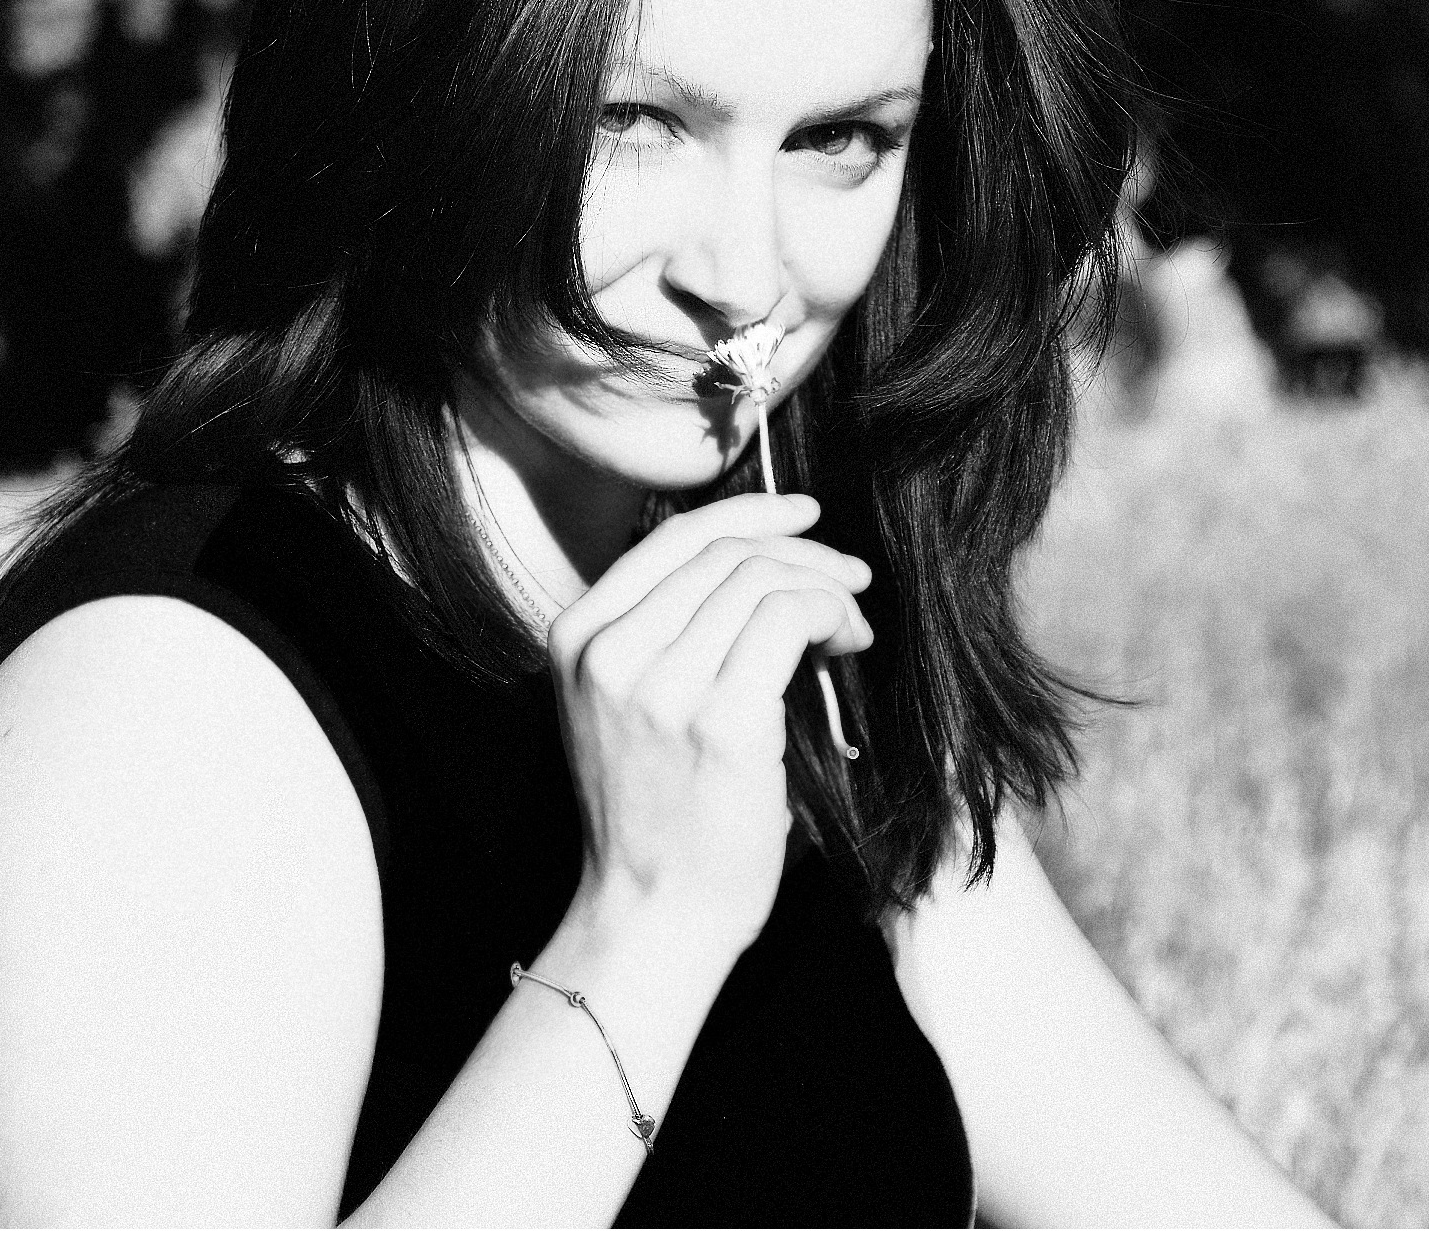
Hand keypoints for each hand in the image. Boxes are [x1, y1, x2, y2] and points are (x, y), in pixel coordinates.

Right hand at [546, 492, 871, 962]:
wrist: (651, 917)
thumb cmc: (655, 815)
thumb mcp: (624, 703)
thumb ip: (663, 629)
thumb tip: (755, 557)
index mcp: (576, 635)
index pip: (673, 538)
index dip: (751, 512)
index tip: (806, 515)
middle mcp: (608, 650)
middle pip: (725, 552)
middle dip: (803, 552)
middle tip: (851, 580)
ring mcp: (659, 685)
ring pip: (761, 579)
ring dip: (825, 588)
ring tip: (851, 625)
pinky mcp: (719, 722)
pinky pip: (788, 620)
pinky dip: (830, 616)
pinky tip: (846, 645)